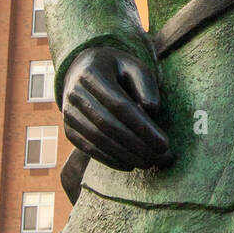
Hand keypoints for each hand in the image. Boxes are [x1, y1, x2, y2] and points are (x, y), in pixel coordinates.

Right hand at [62, 46, 172, 170]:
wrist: (84, 71)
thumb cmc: (118, 70)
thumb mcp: (136, 68)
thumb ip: (146, 85)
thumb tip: (152, 110)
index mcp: (91, 73)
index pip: (119, 104)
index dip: (142, 127)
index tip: (164, 144)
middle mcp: (74, 93)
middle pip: (108, 124)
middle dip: (137, 145)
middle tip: (162, 157)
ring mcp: (68, 113)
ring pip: (97, 139)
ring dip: (125, 155)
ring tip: (150, 163)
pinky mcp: (69, 129)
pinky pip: (88, 148)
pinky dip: (109, 159)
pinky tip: (129, 165)